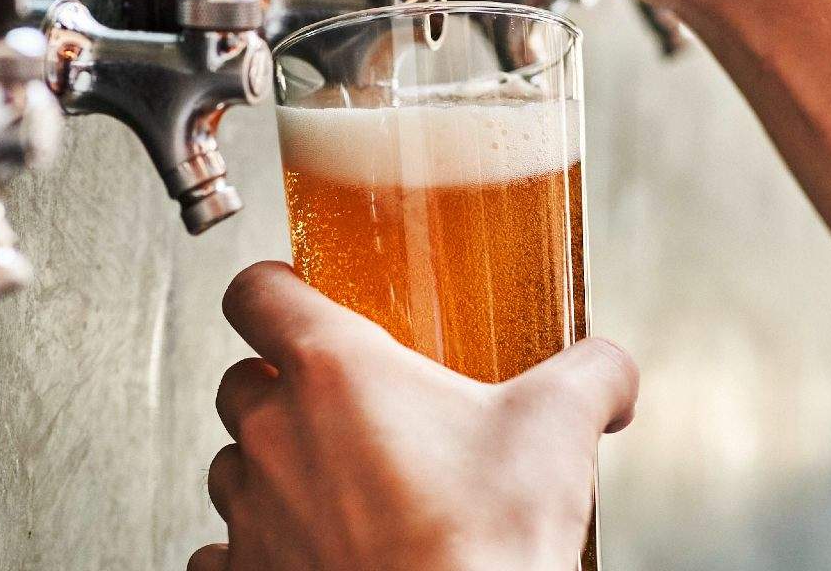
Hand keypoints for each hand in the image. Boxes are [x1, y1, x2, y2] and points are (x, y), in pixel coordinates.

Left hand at [189, 262, 638, 570]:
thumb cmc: (484, 542)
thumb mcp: (559, 429)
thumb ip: (590, 376)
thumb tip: (611, 372)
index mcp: (331, 370)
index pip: (255, 292)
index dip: (272, 286)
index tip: (293, 291)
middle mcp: (273, 435)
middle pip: (239, 382)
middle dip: (279, 389)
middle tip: (341, 409)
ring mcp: (252, 513)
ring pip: (231, 468)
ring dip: (270, 471)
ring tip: (334, 489)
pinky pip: (220, 553)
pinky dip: (251, 551)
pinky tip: (304, 554)